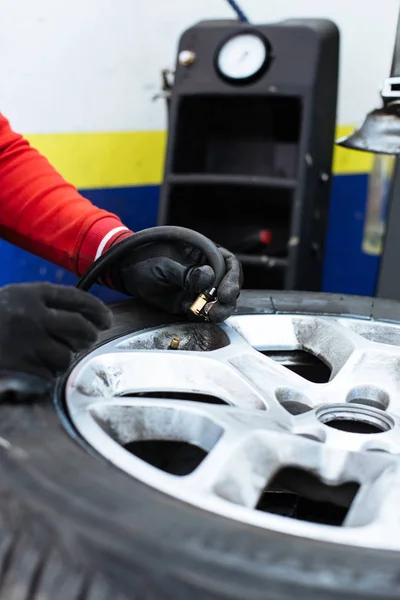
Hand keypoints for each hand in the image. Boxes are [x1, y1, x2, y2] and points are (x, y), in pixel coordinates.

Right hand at [0, 283, 111, 381]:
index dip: (97, 309)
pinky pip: (48, 375)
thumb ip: (41, 305)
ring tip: (48, 356)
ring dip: (62, 359)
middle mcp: (33, 316)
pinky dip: (44, 375)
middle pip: (80, 327)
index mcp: (30, 295)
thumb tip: (79, 316)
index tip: (106, 318)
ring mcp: (28, 344)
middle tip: (88, 339)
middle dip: (89, 335)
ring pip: (66, 356)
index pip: (76, 298)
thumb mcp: (11, 300)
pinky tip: (33, 369)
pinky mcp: (22, 368)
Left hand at [111, 239, 242, 321]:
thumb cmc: (144, 259)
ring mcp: (199, 287)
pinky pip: (204, 312)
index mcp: (205, 253)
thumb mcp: (165, 264)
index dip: (232, 279)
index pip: (229, 264)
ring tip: (209, 314)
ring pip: (219, 302)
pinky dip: (204, 317)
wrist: (126, 272)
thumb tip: (208, 277)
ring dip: (219, 310)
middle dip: (228, 299)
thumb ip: (186, 273)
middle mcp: (207, 270)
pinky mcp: (190, 302)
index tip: (224, 293)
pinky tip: (196, 315)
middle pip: (228, 285)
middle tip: (217, 308)